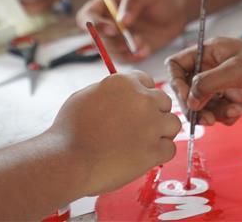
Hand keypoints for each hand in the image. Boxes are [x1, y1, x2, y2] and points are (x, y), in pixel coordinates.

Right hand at [49, 71, 180, 195]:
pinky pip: (170, 149)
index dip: (143, 96)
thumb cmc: (69, 130)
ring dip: (162, 133)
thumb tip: (118, 96)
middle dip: (155, 113)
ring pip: (173, 124)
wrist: (68, 159)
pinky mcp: (154, 150)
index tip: (137, 108)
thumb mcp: (85, 96)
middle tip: (141, 128)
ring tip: (146, 143)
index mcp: (125, 82)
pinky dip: (160, 155)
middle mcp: (143, 99)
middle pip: (164, 101)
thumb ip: (108, 91)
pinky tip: (145, 157)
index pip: (147, 82)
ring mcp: (151, 124)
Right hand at [76, 0, 186, 61]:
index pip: (86, 16)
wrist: (177, 11)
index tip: (113, 29)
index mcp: (105, 4)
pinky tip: (146, 51)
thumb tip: (121, 21)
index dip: (94, 25)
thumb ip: (134, 2)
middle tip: (136, 38)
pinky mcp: (128, 50)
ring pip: (109, 52)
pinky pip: (123, 60)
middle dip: (114, 42)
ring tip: (143, 45)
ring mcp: (117, 38)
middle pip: (96, 39)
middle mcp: (107, 22)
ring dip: (125, 52)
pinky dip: (133, 58)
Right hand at [166, 37, 241, 125]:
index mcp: (211, 50)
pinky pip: (221, 110)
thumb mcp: (238, 70)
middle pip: (189, 88)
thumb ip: (208, 83)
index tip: (188, 101)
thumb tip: (189, 100)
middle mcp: (216, 65)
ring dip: (213, 112)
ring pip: (205, 102)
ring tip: (231, 113)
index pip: (178, 65)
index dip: (177, 84)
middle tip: (206, 119)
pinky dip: (226, 115)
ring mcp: (227, 81)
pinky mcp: (239, 95)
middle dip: (195, 105)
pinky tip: (240, 112)